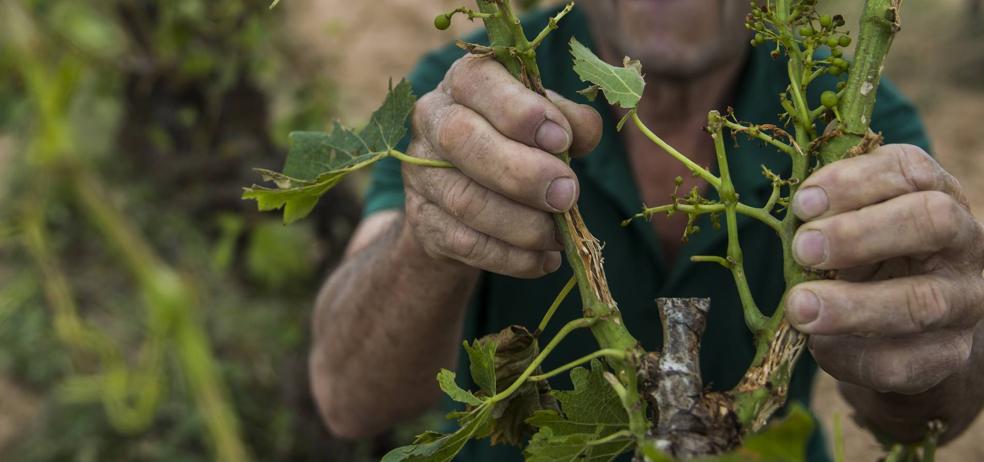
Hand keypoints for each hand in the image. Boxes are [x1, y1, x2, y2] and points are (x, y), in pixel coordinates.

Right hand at [402, 55, 601, 277]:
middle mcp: (432, 120)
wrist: (466, 201)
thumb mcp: (545, 122)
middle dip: (522, 172)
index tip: (561, 140)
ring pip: (466, 200)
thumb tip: (583, 133)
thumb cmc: (517, 144)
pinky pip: (466, 244)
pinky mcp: (422, 221)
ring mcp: (420, 173)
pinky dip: (512, 257)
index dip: (519, 111)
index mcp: (463, 81)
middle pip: (463, 140)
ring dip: (523, 224)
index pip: (478, 82)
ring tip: (560, 235)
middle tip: (567, 194)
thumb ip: (568, 120)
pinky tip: (544, 260)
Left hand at [785, 144, 983, 394]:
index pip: (910, 171)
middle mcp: (962, 242)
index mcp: (936, 193)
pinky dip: (851, 355)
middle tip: (802, 249)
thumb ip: (827, 216)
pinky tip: (819, 345)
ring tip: (798, 307)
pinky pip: (902, 361)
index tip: (802, 204)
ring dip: (851, 306)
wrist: (916, 332)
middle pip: (932, 222)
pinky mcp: (949, 355)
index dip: (854, 182)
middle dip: (859, 234)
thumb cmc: (869, 258)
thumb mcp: (852, 225)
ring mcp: (964, 301)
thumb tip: (794, 220)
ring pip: (921, 301)